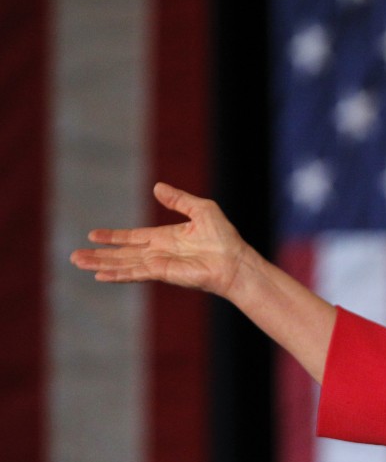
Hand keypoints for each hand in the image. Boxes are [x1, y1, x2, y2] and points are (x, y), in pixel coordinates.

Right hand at [70, 182, 248, 298]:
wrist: (234, 261)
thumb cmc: (224, 237)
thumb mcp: (201, 209)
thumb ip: (178, 199)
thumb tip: (157, 187)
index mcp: (166, 238)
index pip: (134, 237)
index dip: (114, 237)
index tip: (93, 236)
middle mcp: (159, 252)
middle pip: (123, 253)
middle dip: (99, 254)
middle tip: (75, 256)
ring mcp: (159, 264)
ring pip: (123, 263)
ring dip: (101, 263)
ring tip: (78, 262)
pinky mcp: (162, 273)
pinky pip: (135, 272)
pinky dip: (117, 273)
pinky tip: (100, 275)